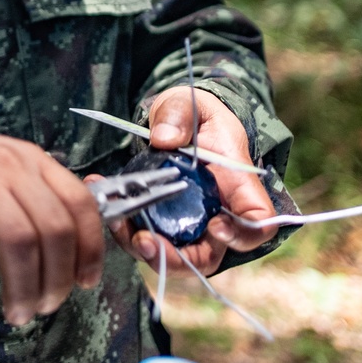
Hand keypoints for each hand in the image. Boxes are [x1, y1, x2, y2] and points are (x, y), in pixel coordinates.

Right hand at [0, 122, 103, 335]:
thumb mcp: (9, 164)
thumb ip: (39, 195)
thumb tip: (70, 249)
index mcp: (31, 162)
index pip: (79, 203)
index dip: (90, 248)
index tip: (86, 281)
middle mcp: (8, 171)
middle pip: (53, 230)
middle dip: (57, 280)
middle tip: (46, 305)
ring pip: (18, 243)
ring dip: (24, 289)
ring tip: (18, 313)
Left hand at [104, 88, 276, 276]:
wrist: (178, 122)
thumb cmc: (197, 116)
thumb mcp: (192, 104)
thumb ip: (180, 116)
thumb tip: (164, 139)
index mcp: (238, 188)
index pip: (256, 225)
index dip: (240, 235)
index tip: (215, 227)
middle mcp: (217, 216)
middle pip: (208, 256)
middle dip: (176, 258)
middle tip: (146, 241)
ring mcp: (190, 225)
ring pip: (172, 255)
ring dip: (144, 248)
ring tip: (117, 222)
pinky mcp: (163, 225)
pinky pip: (147, 238)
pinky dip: (125, 230)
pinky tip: (105, 205)